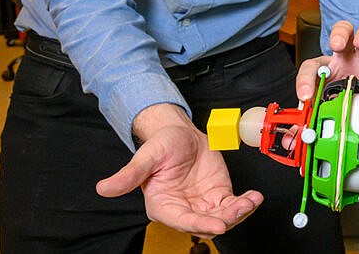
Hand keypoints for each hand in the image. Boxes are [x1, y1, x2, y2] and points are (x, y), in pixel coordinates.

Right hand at [96, 103, 262, 238]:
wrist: (181, 133)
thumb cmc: (162, 145)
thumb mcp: (146, 157)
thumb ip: (129, 174)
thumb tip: (104, 188)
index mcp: (163, 205)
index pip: (181, 221)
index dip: (199, 224)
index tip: (217, 224)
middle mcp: (184, 209)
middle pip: (206, 223)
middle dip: (225, 219)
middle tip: (240, 208)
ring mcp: (203, 204)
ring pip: (222, 218)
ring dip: (238, 213)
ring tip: (251, 201)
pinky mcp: (219, 196)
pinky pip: (233, 206)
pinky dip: (246, 204)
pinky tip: (254, 197)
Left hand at [296, 21, 358, 100]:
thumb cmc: (342, 103)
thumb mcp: (322, 106)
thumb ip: (311, 108)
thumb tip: (305, 113)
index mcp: (328, 67)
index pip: (312, 65)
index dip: (305, 79)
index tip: (306, 95)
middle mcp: (348, 59)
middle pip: (343, 31)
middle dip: (340, 33)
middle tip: (337, 44)